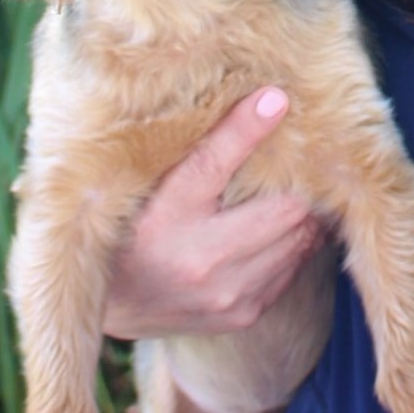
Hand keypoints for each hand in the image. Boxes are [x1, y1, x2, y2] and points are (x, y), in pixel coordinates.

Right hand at [103, 90, 330, 338]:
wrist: (111, 305)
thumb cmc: (134, 230)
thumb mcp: (157, 183)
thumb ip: (208, 144)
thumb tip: (269, 98)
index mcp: (168, 218)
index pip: (216, 162)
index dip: (251, 127)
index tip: (277, 98)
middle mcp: (202, 262)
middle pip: (286, 210)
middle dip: (298, 182)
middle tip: (298, 159)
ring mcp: (228, 295)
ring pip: (299, 239)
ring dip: (301, 214)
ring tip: (292, 190)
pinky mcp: (243, 314)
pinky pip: (292, 268)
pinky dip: (293, 243)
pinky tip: (278, 227)